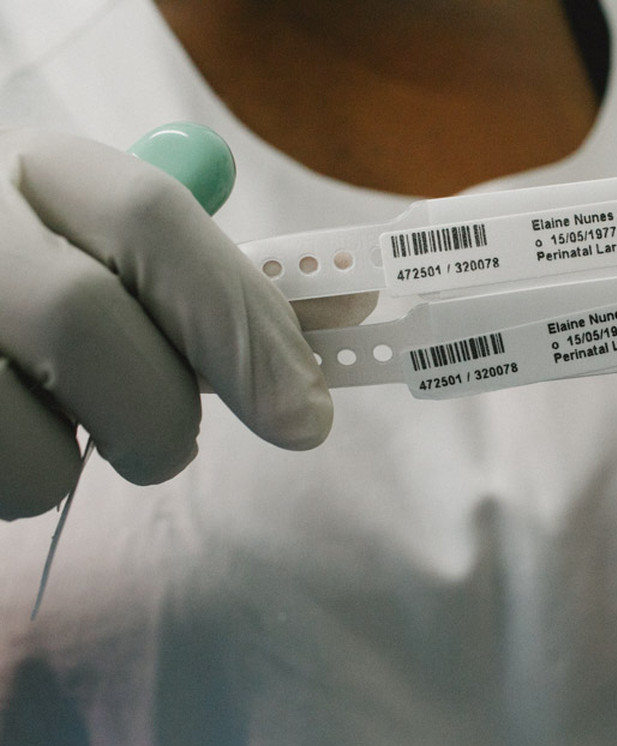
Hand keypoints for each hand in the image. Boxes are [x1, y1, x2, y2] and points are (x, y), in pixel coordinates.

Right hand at [0, 129, 331, 519]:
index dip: (242, 320)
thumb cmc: (48, 283)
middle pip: (85, 320)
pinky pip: (2, 475)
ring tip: (84, 428)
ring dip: (94, 454)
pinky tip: (23, 436)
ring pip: (32, 425)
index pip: (148, 216)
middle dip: (163, 408)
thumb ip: (223, 284)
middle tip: (173, 441)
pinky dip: (34, 482)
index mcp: (38, 169)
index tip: (307, 413)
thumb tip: (357, 305)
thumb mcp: (122, 258)